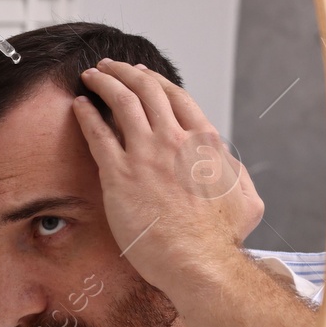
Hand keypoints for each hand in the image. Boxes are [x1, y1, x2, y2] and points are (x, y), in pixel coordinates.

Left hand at [73, 59, 264, 292]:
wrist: (198, 260)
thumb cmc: (221, 238)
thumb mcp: (247, 198)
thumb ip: (235, 173)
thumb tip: (228, 164)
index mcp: (205, 141)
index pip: (176, 97)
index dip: (155, 81)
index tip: (141, 75)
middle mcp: (175, 140)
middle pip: (146, 90)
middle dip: (125, 72)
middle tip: (110, 67)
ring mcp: (146, 155)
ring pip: (122, 103)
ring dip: (104, 83)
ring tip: (91, 76)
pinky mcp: (119, 175)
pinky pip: (97, 134)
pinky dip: (87, 115)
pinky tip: (78, 106)